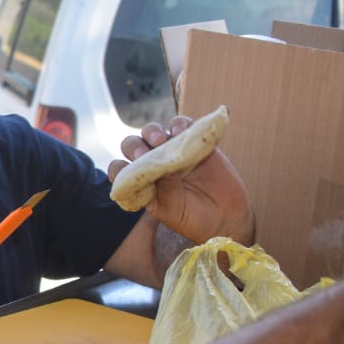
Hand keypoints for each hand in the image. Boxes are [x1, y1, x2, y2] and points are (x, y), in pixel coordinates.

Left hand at [108, 115, 253, 244]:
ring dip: (154, 132)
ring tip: (161, 140)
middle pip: (134, 145)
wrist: (224, 219)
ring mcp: (173, 152)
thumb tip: (165, 168)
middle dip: (135, 146)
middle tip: (144, 153)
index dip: (118, 168)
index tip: (126, 172)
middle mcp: (152, 164)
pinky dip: (182, 124)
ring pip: (155, 132)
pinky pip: (185, 126)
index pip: (120, 169)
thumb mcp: (174, 211)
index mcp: (140, 182)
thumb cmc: (192, 219)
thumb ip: (166, 190)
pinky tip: (183, 130)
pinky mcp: (195, 144)